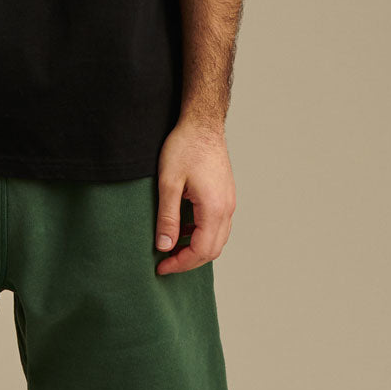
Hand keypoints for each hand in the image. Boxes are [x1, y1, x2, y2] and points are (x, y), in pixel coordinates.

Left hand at [154, 118, 235, 275]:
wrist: (202, 122)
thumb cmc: (184, 147)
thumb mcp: (168, 183)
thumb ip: (167, 217)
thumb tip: (165, 246)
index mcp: (214, 208)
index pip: (201, 250)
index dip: (180, 263)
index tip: (161, 266)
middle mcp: (227, 208)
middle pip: (212, 250)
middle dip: (188, 260)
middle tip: (165, 262)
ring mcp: (229, 201)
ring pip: (218, 239)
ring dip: (196, 248)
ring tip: (172, 246)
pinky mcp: (226, 195)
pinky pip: (219, 225)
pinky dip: (202, 234)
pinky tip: (184, 228)